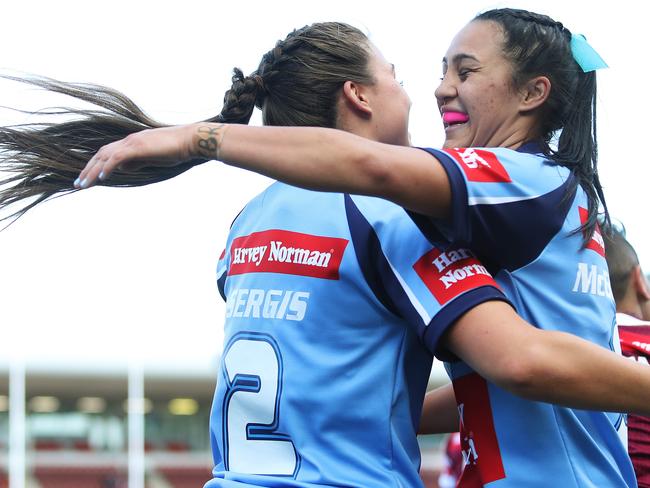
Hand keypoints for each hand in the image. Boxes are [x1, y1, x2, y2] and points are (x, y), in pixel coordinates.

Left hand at [74, 124, 195, 188]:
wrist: (190, 141)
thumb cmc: (176, 150)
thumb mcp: (153, 158)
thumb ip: (137, 162)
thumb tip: (123, 168)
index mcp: (132, 142)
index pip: (107, 153)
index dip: (95, 166)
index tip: (88, 179)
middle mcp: (128, 140)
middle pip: (101, 154)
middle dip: (87, 170)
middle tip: (78, 185)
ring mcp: (133, 142)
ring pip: (105, 156)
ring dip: (92, 171)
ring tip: (83, 185)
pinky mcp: (138, 147)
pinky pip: (117, 157)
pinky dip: (107, 168)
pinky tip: (101, 179)